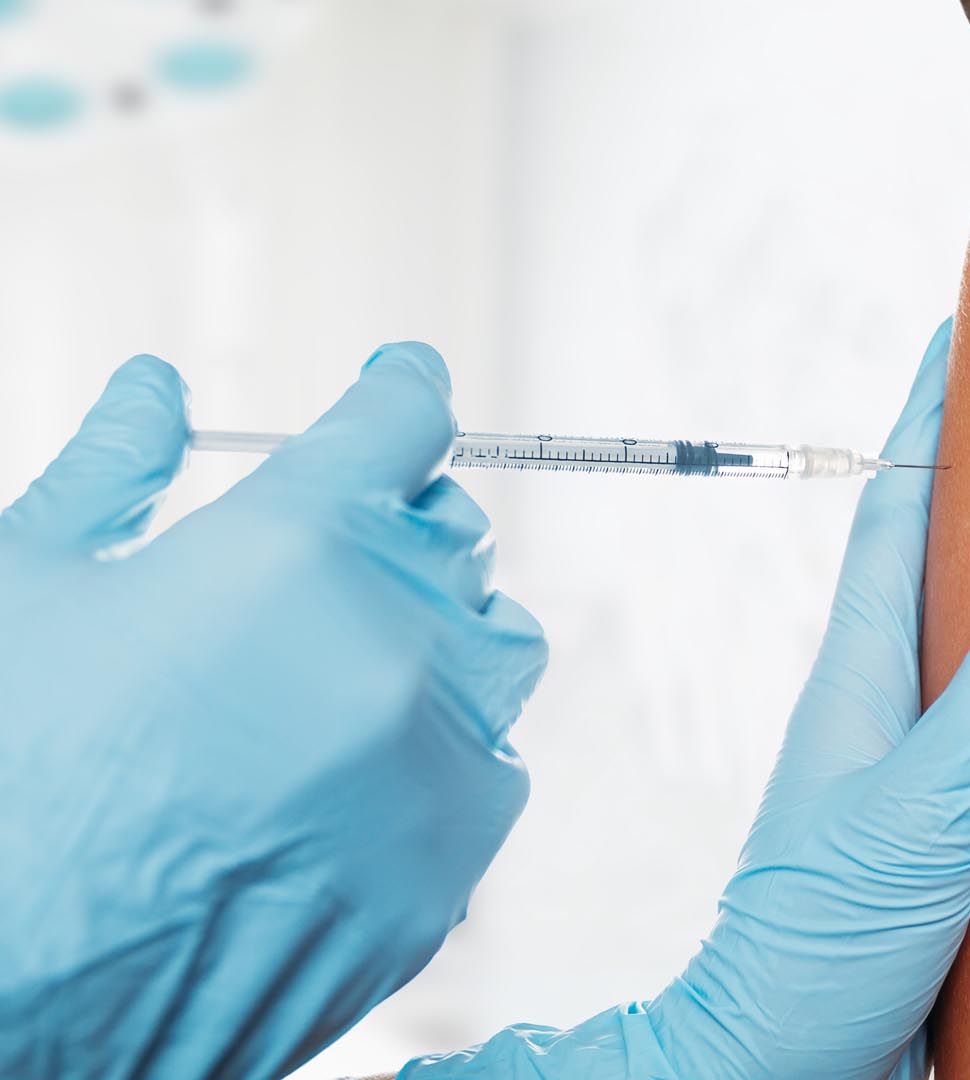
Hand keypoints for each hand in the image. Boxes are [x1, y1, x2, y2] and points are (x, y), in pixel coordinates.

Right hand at [0, 346, 545, 1078]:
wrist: (4, 1001)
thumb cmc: (4, 778)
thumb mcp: (27, 590)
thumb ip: (111, 471)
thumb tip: (154, 385)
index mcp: (293, 547)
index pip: (403, 421)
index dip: (401, 391)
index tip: (403, 385)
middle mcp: (393, 642)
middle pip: (453, 534)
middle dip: (397, 529)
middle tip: (332, 559)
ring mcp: (436, 758)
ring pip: (496, 643)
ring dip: (440, 632)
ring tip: (349, 666)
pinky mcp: (454, 860)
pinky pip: (492, 760)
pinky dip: (443, 746)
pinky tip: (355, 773)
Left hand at [645, 319, 969, 1077]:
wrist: (779, 1056)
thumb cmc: (819, 940)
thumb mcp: (923, 807)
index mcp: (861, 674)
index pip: (897, 511)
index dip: (928, 420)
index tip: (964, 339)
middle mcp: (882, 702)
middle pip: (934, 559)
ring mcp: (910, 760)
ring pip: (969, 637)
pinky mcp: (943, 821)